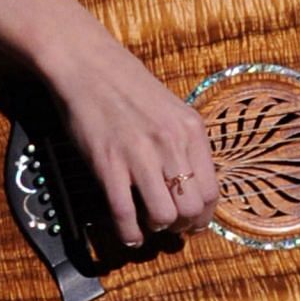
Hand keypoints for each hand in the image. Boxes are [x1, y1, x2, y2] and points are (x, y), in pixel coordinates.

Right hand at [40, 31, 220, 246]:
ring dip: (156, 228)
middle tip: (170, 225)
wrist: (88, 65)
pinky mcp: (108, 164)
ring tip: (148, 224)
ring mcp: (139, 155)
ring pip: (163, 215)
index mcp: (191, 131)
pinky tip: (128, 234)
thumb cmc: (129, 87)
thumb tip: (191, 185)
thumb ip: (184, 144)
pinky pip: (124, 213)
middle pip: (191, 208)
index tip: (192, 222)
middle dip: (182, 226)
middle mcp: (171, 144)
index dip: (203, 215)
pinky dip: (128, 233)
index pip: (211, 191)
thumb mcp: (171, 111)